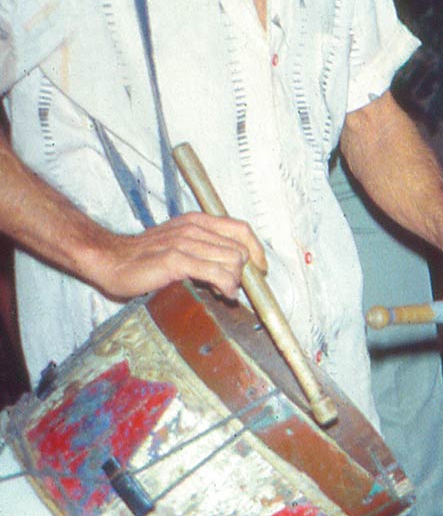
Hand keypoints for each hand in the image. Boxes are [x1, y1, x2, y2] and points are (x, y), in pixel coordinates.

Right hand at [86, 213, 266, 301]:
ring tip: (226, 292)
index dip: (256, 250)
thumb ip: (204, 248)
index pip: (240, 229)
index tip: (260, 268)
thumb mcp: (178, 243)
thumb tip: (232, 266)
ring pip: (232, 262)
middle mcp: (194, 228)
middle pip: (239, 249)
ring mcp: (185, 243)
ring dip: (235, 281)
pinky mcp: (176, 260)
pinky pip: (216, 273)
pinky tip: (223, 294)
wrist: (109, 260)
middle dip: (243, 272)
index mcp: (196, 222)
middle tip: (235, 286)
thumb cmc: (143, 256)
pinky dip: (226, 286)